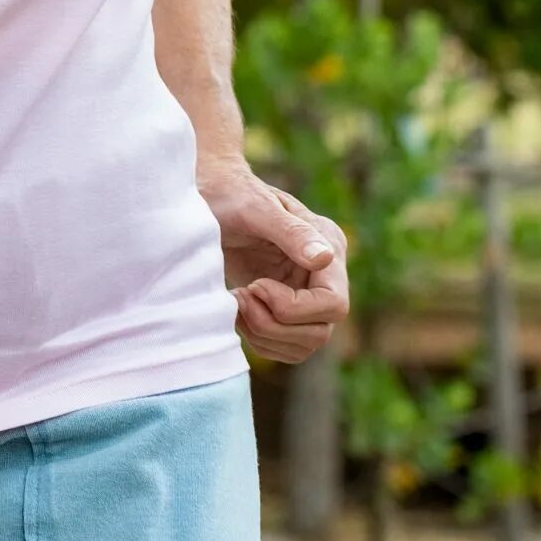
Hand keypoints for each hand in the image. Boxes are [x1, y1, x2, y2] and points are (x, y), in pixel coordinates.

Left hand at [200, 158, 349, 362]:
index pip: (333, 303)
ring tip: (236, 301)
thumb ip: (291, 232)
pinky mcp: (286, 308)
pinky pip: (285, 346)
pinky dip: (259, 339)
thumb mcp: (256, 207)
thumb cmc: (230, 193)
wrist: (207, 196)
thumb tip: (324, 258)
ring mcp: (306, 293)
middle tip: (240, 295)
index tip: (255, 285)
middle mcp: (325, 274)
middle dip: (274, 324)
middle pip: (319, 331)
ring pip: (304, 345)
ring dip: (264, 334)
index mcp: (329, 245)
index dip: (293, 308)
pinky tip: (236, 311)